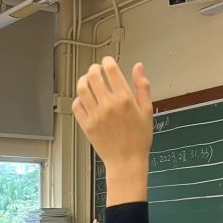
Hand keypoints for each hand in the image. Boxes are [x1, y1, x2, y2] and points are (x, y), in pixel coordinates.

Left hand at [73, 58, 153, 202]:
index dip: (108, 61)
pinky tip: (85, 99)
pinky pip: (77, 106)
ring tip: (88, 81)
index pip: (111, 70)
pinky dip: (79, 98)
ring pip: (82, 88)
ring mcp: (95, 115)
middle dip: (94, 68)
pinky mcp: (86, 125)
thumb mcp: (146, 110)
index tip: (108, 62)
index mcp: (124, 99)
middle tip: (97, 70)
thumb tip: (138, 67)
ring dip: (84, 80)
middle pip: (93, 76)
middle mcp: (108, 105)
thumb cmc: (139, 139)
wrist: (127, 161)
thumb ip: (142, 86)